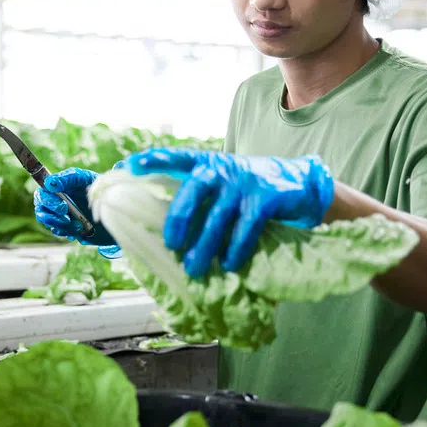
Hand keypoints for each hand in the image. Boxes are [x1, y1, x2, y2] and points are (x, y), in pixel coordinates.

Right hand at [33, 167, 118, 247]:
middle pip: (41, 210)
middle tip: (65, 213)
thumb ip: (68, 178)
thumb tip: (49, 183)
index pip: (42, 193)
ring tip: (78, 225)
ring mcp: (61, 216)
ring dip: (61, 225)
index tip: (61, 204)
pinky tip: (80, 229)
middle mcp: (56, 202)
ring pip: (49, 223)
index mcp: (58, 189)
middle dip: (52, 215)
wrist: (114, 208)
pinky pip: (60, 232)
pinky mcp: (68, 228)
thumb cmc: (97, 187)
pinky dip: (68, 232)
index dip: (47, 199)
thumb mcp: (85, 178)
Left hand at [126, 148, 334, 277]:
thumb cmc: (247, 189)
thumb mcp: (221, 183)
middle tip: (171, 245)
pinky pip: (246, 227)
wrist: (299, 181)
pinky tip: (229, 264)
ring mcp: (245, 182)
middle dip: (178, 219)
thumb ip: (195, 195)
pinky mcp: (266, 198)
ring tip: (195, 268)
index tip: (126, 167)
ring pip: (217, 216)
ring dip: (204, 246)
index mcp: (206, 164)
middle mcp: (222, 168)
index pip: (175, 158)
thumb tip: (160, 230)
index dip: (151, 161)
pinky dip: (235, 248)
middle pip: (193, 190)